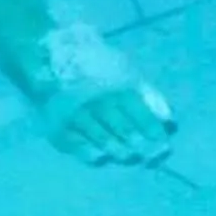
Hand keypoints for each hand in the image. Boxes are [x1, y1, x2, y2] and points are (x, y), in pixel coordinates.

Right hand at [39, 73, 176, 166]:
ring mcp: (77, 114)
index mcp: (118, 87)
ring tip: (128, 157)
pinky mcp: (58, 124)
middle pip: (124, 130)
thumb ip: (147, 95)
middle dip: (139, 146)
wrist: (48, 56)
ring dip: (118, 151)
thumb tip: (168, 121)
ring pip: (102, 139)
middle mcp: (99, 101)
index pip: (142, 116)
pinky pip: (76, 144)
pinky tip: (99, 158)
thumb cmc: (95, 66)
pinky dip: (89, 153)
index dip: (154, 134)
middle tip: (150, 158)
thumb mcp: (124, 71)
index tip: (164, 147)